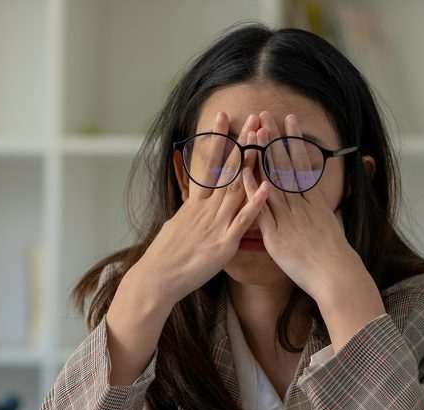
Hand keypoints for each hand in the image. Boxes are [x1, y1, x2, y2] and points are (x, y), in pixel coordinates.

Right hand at [128, 111, 269, 307]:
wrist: (157, 279)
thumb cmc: (165, 257)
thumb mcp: (176, 226)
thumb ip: (190, 212)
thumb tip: (192, 203)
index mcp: (195, 204)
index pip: (208, 163)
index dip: (216, 139)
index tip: (223, 116)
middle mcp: (206, 209)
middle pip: (227, 169)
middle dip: (241, 142)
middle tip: (252, 117)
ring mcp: (216, 224)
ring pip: (237, 188)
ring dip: (252, 163)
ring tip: (263, 140)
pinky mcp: (224, 243)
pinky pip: (243, 220)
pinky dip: (255, 203)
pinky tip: (267, 186)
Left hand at [243, 111, 384, 343]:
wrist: (336, 276)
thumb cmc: (334, 256)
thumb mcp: (331, 225)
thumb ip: (321, 210)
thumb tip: (319, 200)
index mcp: (314, 201)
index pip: (302, 164)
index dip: (294, 141)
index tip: (289, 120)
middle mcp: (301, 204)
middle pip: (286, 165)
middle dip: (276, 139)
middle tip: (266, 114)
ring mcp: (288, 217)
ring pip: (273, 180)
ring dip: (263, 155)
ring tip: (255, 132)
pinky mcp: (276, 234)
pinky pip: (262, 208)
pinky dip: (253, 190)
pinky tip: (244, 172)